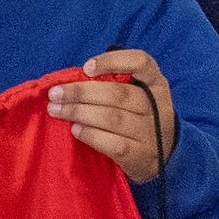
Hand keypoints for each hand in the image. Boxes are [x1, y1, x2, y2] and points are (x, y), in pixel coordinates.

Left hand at [47, 49, 176, 182]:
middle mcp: (159, 107)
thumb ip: (113, 84)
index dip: (113, 61)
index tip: (86, 68)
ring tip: (56, 111)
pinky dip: (92, 135)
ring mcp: (153, 133)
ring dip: (79, 113)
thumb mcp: (136, 96)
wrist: (163, 158)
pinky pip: (115, 144)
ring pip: (113, 119)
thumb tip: (70, 81)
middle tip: (55, 94)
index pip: (141, 62)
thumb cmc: (137, 118)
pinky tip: (75, 130)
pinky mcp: (143, 157)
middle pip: (118, 94)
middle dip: (81, 92)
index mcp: (156, 84)